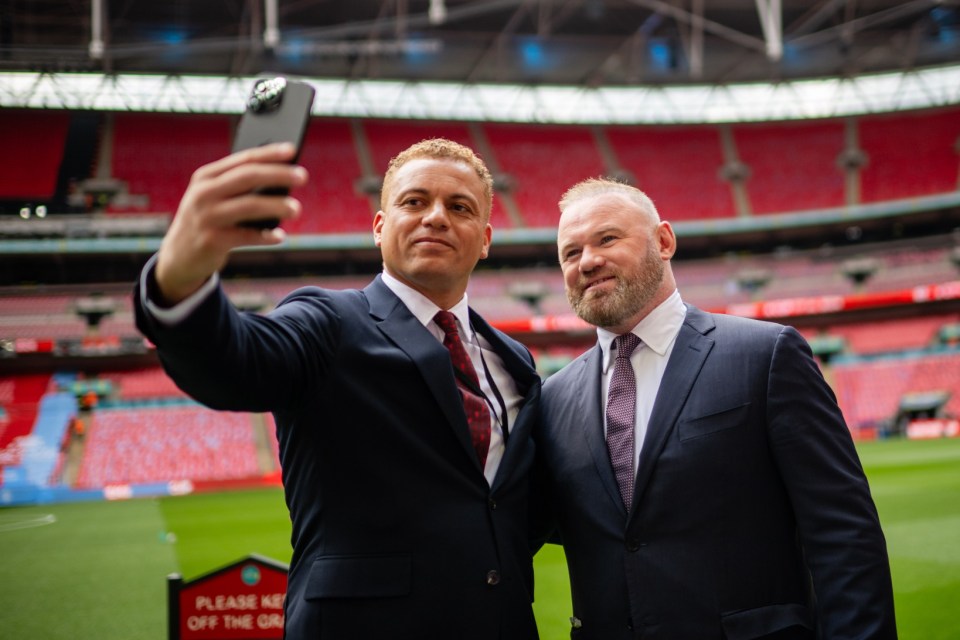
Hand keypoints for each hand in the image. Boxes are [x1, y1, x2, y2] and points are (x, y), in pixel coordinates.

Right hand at [154, 143, 308, 303]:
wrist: (179, 256)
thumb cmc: (207, 221)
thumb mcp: (213, 198)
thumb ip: (238, 186)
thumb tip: (281, 178)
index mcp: (206, 177)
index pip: (243, 160)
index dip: (269, 153)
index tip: (292, 150)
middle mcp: (204, 193)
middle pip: (248, 177)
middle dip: (278, 174)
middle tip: (303, 176)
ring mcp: (206, 217)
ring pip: (250, 205)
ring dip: (277, 206)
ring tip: (297, 209)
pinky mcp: (212, 240)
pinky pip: (246, 236)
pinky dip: (265, 236)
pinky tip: (279, 236)